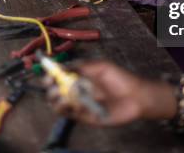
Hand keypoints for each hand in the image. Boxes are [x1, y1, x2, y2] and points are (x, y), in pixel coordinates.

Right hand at [44, 61, 177, 125]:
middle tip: (54, 87)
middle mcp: (77, 89)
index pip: (58, 74)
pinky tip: (76, 104)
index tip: (48, 75)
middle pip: (54, 90)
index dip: (50, 74)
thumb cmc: (120, 79)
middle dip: (51, 88)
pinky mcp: (84, 116)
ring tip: (64, 97)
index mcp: (79, 75)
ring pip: (58, 103)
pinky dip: (68, 109)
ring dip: (56, 100)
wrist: (135, 97)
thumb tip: (61, 66)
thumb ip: (81, 66)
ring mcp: (79, 103)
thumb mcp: (100, 66)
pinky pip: (70, 114)